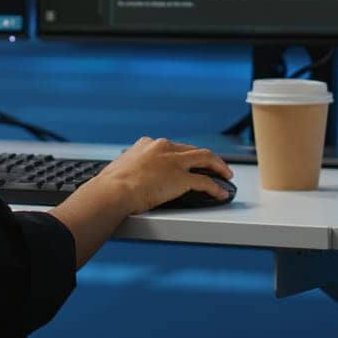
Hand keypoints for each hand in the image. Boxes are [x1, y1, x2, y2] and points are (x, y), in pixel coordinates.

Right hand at [90, 137, 233, 212]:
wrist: (114, 190)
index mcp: (147, 144)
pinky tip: (221, 193)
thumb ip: (129, 169)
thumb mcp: (119, 168)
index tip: (187, 160)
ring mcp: (174, 162)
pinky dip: (216, 187)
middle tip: (214, 165)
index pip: (172, 146)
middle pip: (192, 149)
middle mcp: (163, 148)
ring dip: (218, 165)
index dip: (183, 154)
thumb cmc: (111, 184)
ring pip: (205, 158)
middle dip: (205, 157)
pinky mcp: (182, 178)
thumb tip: (124, 178)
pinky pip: (206, 182)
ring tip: (226, 174)